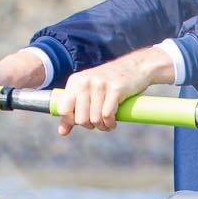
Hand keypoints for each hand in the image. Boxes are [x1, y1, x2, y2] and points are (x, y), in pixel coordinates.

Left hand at [58, 47, 174, 135]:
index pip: (63, 110)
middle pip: (80, 118)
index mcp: (75, 81)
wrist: (136, 66)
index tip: (83, 121)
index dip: (72, 121)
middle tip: (98, 122)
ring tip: (107, 123)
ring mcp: (100, 84)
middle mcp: (85, 81)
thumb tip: (62, 132)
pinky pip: (107, 115)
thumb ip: (74, 110)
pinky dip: (110, 124)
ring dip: (102, 126)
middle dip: (90, 125)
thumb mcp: (89, 92)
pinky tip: (113, 122)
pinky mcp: (115, 89)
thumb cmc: (110, 82)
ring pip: (95, 119)